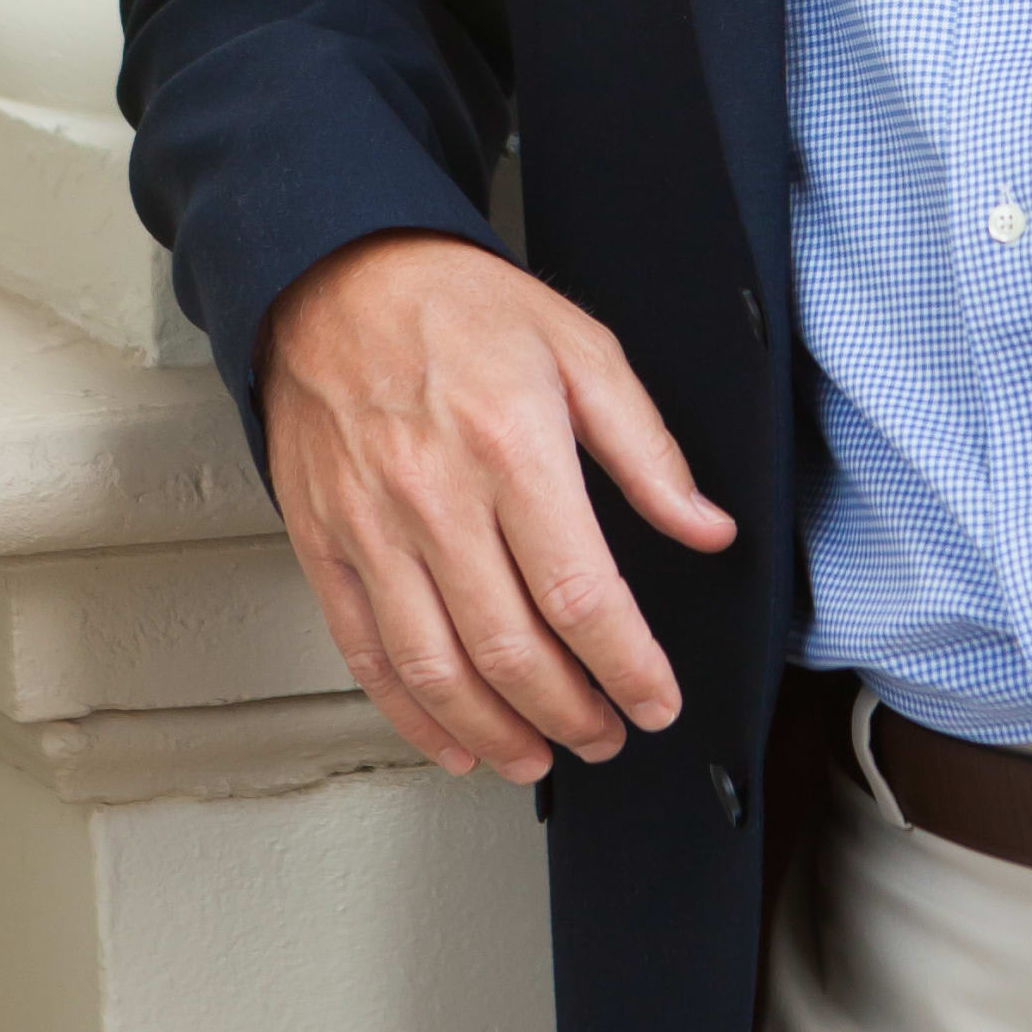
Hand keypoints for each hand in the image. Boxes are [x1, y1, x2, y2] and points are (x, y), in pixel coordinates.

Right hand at [260, 232, 736, 785]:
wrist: (335, 275)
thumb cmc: (458, 307)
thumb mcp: (582, 349)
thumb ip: (648, 450)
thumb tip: (706, 526)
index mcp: (512, 447)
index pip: (581, 594)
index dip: (628, 666)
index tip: (657, 700)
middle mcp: (435, 497)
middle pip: (510, 649)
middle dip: (572, 714)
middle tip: (609, 735)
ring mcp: (371, 528)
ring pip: (436, 669)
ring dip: (496, 733)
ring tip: (541, 756)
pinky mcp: (324, 543)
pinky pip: (366, 652)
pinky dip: (411, 713)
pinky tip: (453, 740)